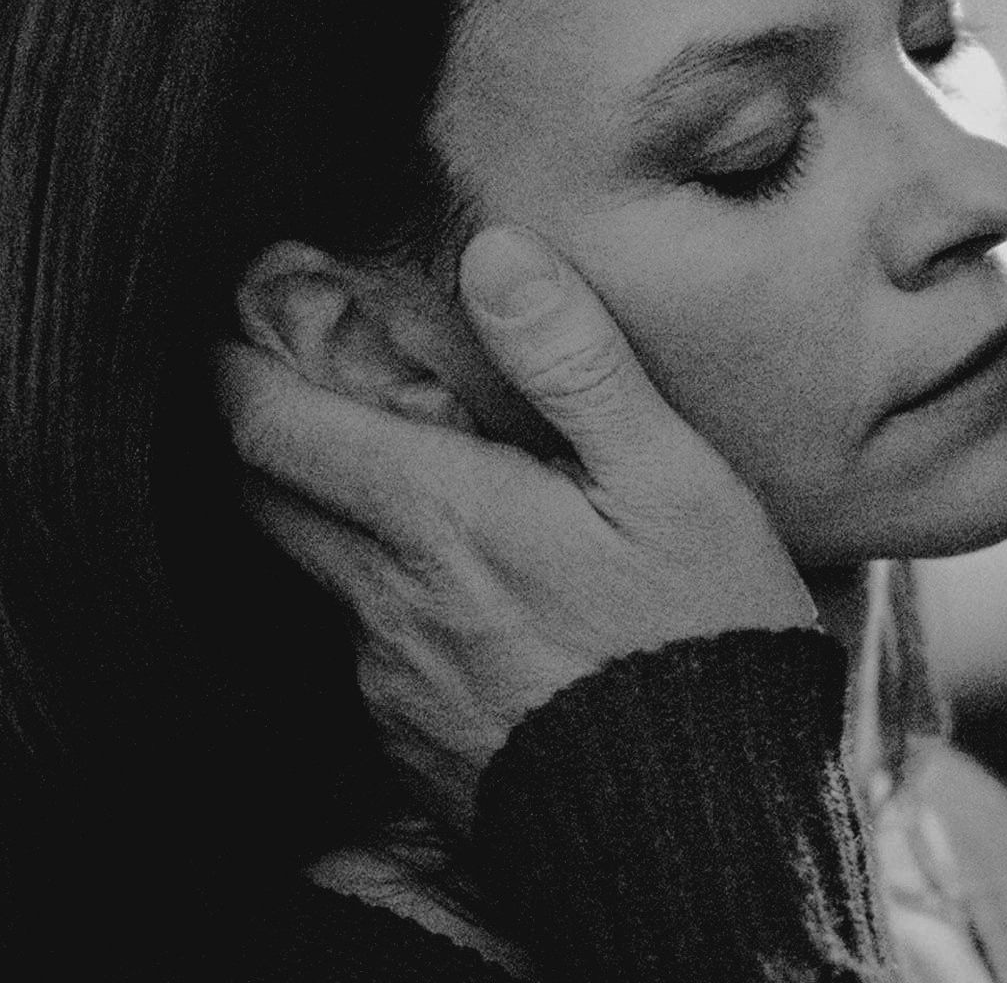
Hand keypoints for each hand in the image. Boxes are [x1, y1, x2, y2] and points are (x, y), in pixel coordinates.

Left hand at [219, 226, 816, 834]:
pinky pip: (368, 642)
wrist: (699, 827)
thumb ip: (574, 360)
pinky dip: (389, 591)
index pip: (271, 428)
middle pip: (264, 495)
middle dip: (262, 424)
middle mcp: (388, 599)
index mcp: (440, 518)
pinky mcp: (410, 737)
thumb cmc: (699, 633)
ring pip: (319, 566)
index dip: (234, 361)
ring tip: (409, 467)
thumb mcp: (668, 477)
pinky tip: (470, 582)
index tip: (240, 311)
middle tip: (299, 368)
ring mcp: (391, 678)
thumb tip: (496, 254)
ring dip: (335, 509)